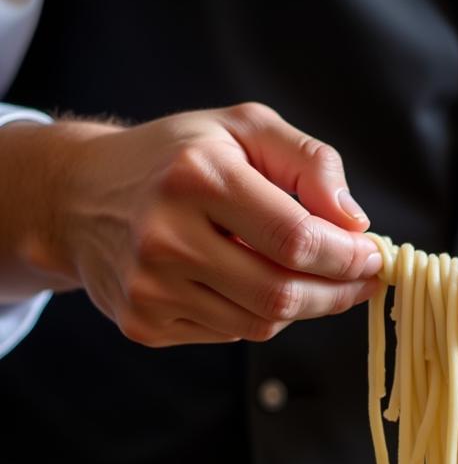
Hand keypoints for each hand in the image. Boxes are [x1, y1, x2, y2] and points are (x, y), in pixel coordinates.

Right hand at [7, 103, 380, 344]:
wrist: (79, 195)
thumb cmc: (178, 157)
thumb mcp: (245, 129)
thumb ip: (311, 162)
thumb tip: (354, 221)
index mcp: (196, 177)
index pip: (296, 239)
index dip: (347, 257)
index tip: (372, 256)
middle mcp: (166, 236)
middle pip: (282, 294)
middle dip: (337, 292)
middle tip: (362, 281)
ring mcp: (150, 287)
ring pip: (261, 323)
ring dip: (301, 306)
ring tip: (310, 278)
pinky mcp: (144, 322)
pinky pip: (230, 335)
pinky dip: (258, 316)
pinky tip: (253, 284)